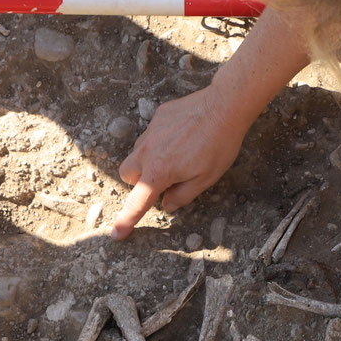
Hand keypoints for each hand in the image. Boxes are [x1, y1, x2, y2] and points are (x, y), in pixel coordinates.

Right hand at [112, 87, 248, 239]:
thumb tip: (167, 205)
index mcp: (158, 172)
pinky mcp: (158, 116)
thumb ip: (182, 196)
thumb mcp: (205, 180)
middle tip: (163, 180)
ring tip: (178, 156)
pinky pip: (151, 135)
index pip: (137, 202)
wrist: (224, 107)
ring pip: (138, 153)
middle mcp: (148, 151)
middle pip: (127, 174)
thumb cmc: (218, 146)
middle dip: (138, 181)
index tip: (117, 233)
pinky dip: (160, 141)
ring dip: (149, 160)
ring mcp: (151, 131)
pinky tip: (184, 137)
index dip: (127, 220)